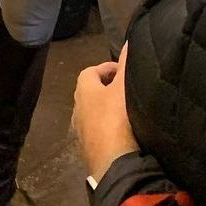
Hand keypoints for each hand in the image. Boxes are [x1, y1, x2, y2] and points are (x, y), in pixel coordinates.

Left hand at [72, 44, 138, 182]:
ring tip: (127, 110)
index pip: (91, 71)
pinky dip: (108, 127)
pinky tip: (123, 132)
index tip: (125, 71)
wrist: (113, 164)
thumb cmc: (116, 119)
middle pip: (91, 92)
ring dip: (106, 109)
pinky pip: (97, 131)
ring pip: (93, 113)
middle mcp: (77, 108)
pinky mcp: (87, 150)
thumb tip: (128, 41)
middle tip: (127, 89)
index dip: (108, 68)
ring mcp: (80, 131)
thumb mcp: (124, 88)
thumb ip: (126, 64)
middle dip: (107, 88)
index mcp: (83, 90)